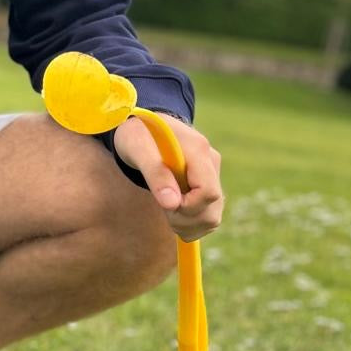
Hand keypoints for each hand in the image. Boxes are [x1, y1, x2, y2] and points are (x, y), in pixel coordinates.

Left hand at [113, 116, 223, 241]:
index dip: (187, 207)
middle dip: (185, 219)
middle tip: (162, 210)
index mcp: (197, 149)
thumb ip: (155, 174)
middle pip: (212, 208)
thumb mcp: (137, 148)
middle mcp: (211, 162)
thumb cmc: (138, 134)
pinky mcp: (209, 184)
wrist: (146, 125)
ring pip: (212, 216)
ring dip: (188, 225)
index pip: (207, 192)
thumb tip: (172, 204)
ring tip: (167, 212)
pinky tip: (174, 213)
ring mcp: (212, 174)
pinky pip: (208, 215)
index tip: (165, 204)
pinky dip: (191, 223)